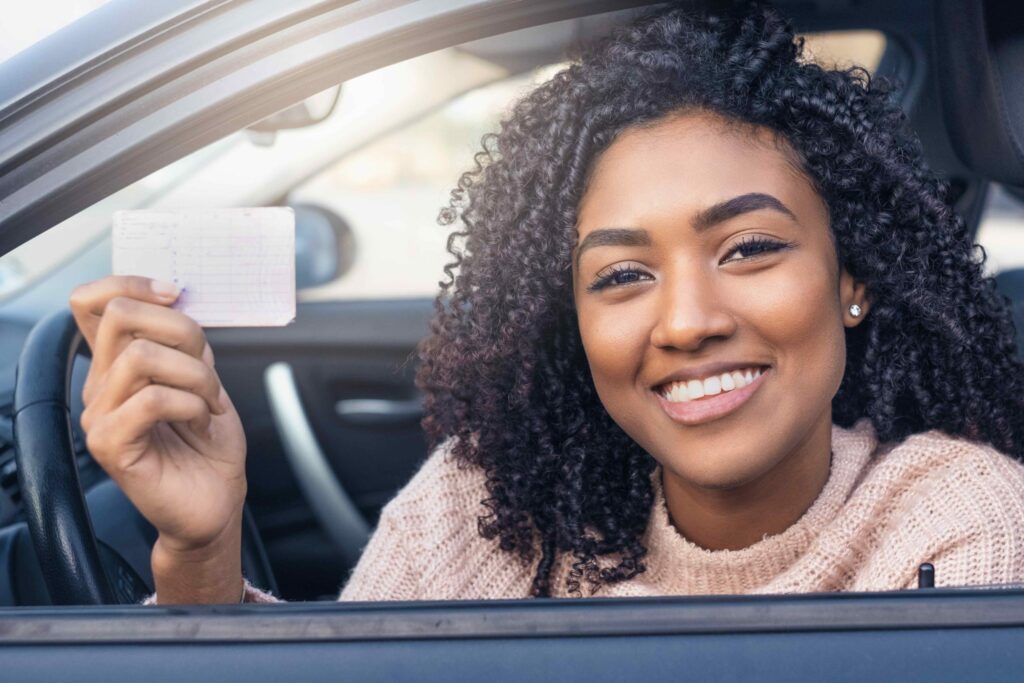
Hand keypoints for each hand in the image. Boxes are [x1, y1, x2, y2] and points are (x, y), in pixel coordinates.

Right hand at [70, 276, 246, 600]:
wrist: (215, 498)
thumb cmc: (208, 442)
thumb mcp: (202, 377)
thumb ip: (183, 343)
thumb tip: (177, 299)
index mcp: (117, 364)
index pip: (90, 301)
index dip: (131, 283)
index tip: (175, 294)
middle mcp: (100, 385)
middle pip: (121, 316)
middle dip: (182, 330)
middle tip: (208, 368)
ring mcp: (100, 415)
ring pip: (142, 356)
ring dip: (196, 374)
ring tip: (209, 402)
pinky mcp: (111, 445)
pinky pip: (153, 399)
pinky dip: (192, 404)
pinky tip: (201, 422)